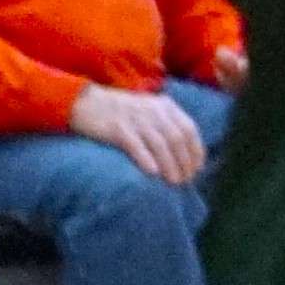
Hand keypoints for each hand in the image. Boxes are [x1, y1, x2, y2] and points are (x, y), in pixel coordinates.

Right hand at [68, 86, 204, 186]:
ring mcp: (136, 119)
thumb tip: (183, 153)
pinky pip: (136, 146)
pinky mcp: (118, 129)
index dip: (196, 150)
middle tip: (186, 180)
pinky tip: (153, 173)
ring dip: (170, 165)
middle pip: (177, 138)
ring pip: (160, 144)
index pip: (189, 128)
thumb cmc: (121, 111)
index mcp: (165, 106)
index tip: (197, 168)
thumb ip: (166, 124)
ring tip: (174, 182)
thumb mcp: (149, 110)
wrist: (86, 102)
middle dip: (185, 161)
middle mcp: (154, 111)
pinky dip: (146, 159)